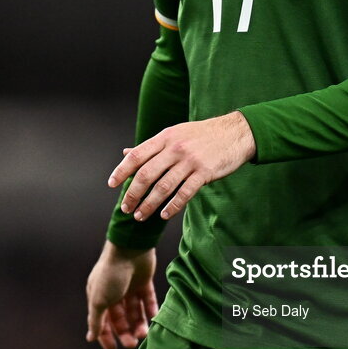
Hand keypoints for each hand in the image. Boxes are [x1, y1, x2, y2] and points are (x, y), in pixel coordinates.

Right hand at [86, 242, 157, 348]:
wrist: (130, 249)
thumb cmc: (111, 274)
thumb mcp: (99, 300)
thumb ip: (96, 319)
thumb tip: (90, 337)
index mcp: (98, 296)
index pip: (102, 321)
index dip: (106, 337)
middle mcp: (113, 292)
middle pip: (120, 318)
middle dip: (125, 332)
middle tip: (132, 343)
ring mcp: (129, 286)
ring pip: (134, 311)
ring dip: (138, 323)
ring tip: (144, 334)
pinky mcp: (144, 281)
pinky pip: (148, 300)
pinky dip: (151, 310)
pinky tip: (154, 320)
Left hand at [108, 111, 255, 221]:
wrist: (236, 132)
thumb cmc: (203, 135)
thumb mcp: (175, 134)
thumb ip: (152, 147)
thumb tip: (126, 153)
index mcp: (165, 137)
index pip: (137, 155)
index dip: (122, 170)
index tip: (112, 184)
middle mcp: (175, 148)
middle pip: (146, 174)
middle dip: (133, 193)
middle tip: (126, 208)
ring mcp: (190, 161)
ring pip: (163, 187)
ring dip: (149, 204)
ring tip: (140, 216)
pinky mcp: (204, 172)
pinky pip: (185, 193)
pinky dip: (173, 206)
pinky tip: (165, 215)